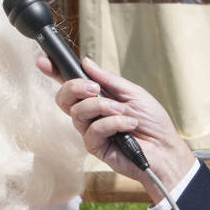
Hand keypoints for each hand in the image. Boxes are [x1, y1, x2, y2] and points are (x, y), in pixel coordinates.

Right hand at [39, 55, 195, 202]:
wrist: (165, 149)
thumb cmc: (152, 122)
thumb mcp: (133, 93)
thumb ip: (108, 79)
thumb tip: (86, 62)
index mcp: (97, 97)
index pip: (71, 83)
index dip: (54, 72)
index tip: (43, 60)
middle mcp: (90, 114)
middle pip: (63, 98)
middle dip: (75, 87)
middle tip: (94, 88)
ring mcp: (90, 131)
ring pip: (77, 112)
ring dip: (101, 106)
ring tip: (122, 111)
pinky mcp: (95, 147)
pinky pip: (93, 130)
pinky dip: (112, 123)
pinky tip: (128, 125)